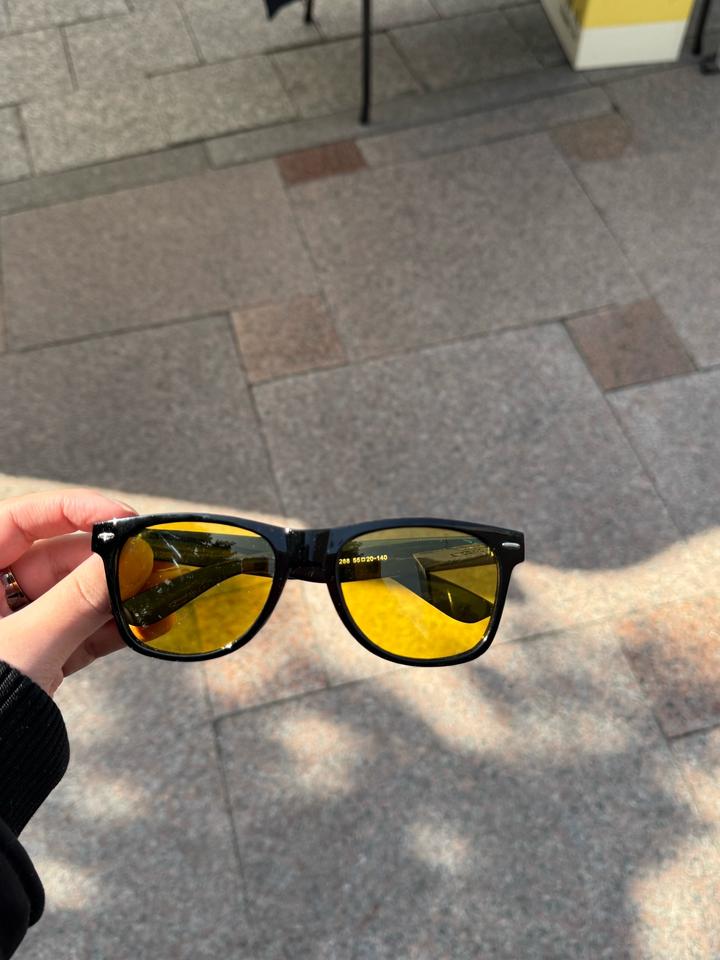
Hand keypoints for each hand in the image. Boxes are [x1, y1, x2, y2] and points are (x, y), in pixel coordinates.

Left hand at [0, 489, 137, 696]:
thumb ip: (77, 600)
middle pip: (57, 558)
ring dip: (118, 597)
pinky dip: (113, 629)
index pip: (22, 519)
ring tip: (160, 596)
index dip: (74, 508)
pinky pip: (80, 632)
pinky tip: (149, 624)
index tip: (122, 517)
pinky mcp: (38, 659)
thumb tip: (125, 559)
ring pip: (74, 597)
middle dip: (108, 562)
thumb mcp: (23, 647)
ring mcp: (15, 629)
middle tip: (152, 563)